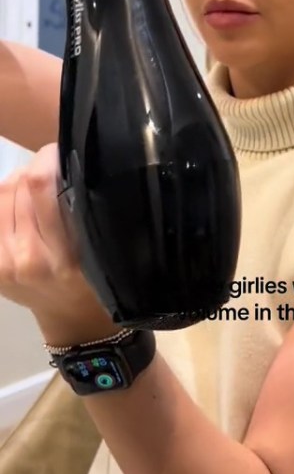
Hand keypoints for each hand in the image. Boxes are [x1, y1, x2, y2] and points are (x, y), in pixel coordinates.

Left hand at [0, 144, 112, 343]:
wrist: (74, 321)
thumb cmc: (98, 279)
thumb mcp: (103, 247)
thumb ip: (83, 209)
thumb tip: (63, 162)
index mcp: (65, 255)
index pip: (41, 185)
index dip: (48, 156)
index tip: (62, 152)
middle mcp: (29, 258)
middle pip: (18, 185)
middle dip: (35, 168)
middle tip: (52, 169)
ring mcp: (5, 263)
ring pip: (1, 194)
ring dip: (18, 181)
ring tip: (35, 188)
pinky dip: (5, 200)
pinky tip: (19, 203)